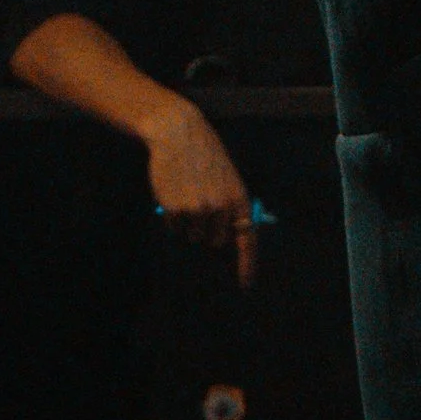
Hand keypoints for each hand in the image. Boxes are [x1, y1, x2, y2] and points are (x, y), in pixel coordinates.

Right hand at [141, 96, 257, 284]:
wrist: (179, 134)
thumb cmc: (204, 156)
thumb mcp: (226, 179)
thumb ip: (229, 209)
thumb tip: (226, 242)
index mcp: (239, 198)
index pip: (247, 238)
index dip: (247, 264)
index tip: (245, 285)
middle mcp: (221, 208)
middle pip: (215, 241)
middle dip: (207, 230)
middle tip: (200, 203)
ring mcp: (198, 210)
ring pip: (193, 236)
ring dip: (188, 222)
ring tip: (187, 192)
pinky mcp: (176, 210)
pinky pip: (175, 228)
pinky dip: (173, 217)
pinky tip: (174, 193)